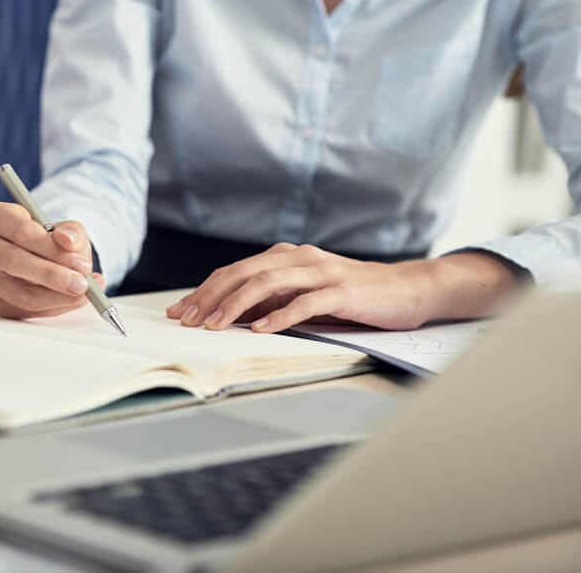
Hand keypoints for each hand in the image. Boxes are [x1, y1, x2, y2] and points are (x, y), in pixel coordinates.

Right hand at [0, 202, 104, 317]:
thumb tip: (68, 241)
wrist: (45, 259)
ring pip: (20, 293)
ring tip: (84, 293)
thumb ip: (72, 232)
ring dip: (57, 297)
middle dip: (52, 275)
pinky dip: (56, 308)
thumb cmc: (53, 240)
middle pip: (12, 261)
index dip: (50, 247)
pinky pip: (26, 311)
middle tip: (82, 284)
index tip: (79, 261)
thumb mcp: (67, 229)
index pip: (19, 230)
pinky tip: (74, 300)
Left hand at [166, 243, 523, 333]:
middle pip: (243, 273)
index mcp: (286, 257)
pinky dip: (279, 316)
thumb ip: (273, 298)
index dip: (205, 290)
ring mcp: (321, 272)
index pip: (235, 271)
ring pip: (267, 284)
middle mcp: (299, 258)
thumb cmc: (352, 295)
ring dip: (236, 306)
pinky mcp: (342, 291)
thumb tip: (231, 314)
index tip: (180, 311)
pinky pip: (304, 302)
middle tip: (187, 319)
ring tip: (215, 325)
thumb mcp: (305, 294)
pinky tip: (260, 329)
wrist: (407, 289)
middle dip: (210, 297)